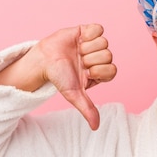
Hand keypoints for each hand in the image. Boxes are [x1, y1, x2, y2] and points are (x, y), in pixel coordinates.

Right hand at [0, 24, 115, 129]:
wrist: (43, 60)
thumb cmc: (59, 77)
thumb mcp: (73, 94)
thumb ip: (87, 109)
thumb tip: (95, 127)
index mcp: (101, 73)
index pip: (112, 69)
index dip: (98, 70)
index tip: (85, 72)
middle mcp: (101, 59)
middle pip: (108, 55)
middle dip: (90, 59)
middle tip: (79, 62)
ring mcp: (95, 45)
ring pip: (104, 42)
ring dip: (86, 48)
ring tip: (77, 52)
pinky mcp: (88, 31)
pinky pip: (99, 29)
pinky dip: (88, 34)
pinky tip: (79, 39)